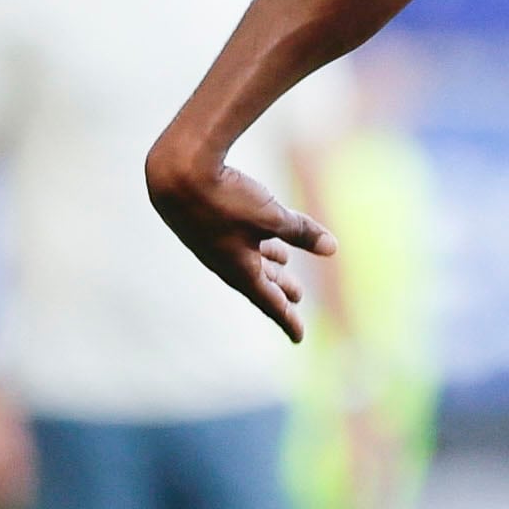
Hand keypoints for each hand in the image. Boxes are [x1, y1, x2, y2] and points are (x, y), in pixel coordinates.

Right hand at [147, 141, 336, 340]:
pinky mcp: (206, 219)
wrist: (176, 171)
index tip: (298, 337)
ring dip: (268, 261)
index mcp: (240, 270)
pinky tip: (260, 231)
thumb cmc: (226, 199)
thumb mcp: (272, 217)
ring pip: (247, 256)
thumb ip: (302, 233)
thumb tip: (332, 249)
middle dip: (280, 289)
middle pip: (259, 280)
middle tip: (298, 297)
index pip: (270, 302)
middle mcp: (224, 260)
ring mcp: (213, 241)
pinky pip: (237, 238)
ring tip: (284, 264)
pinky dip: (254, 240)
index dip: (287, 319)